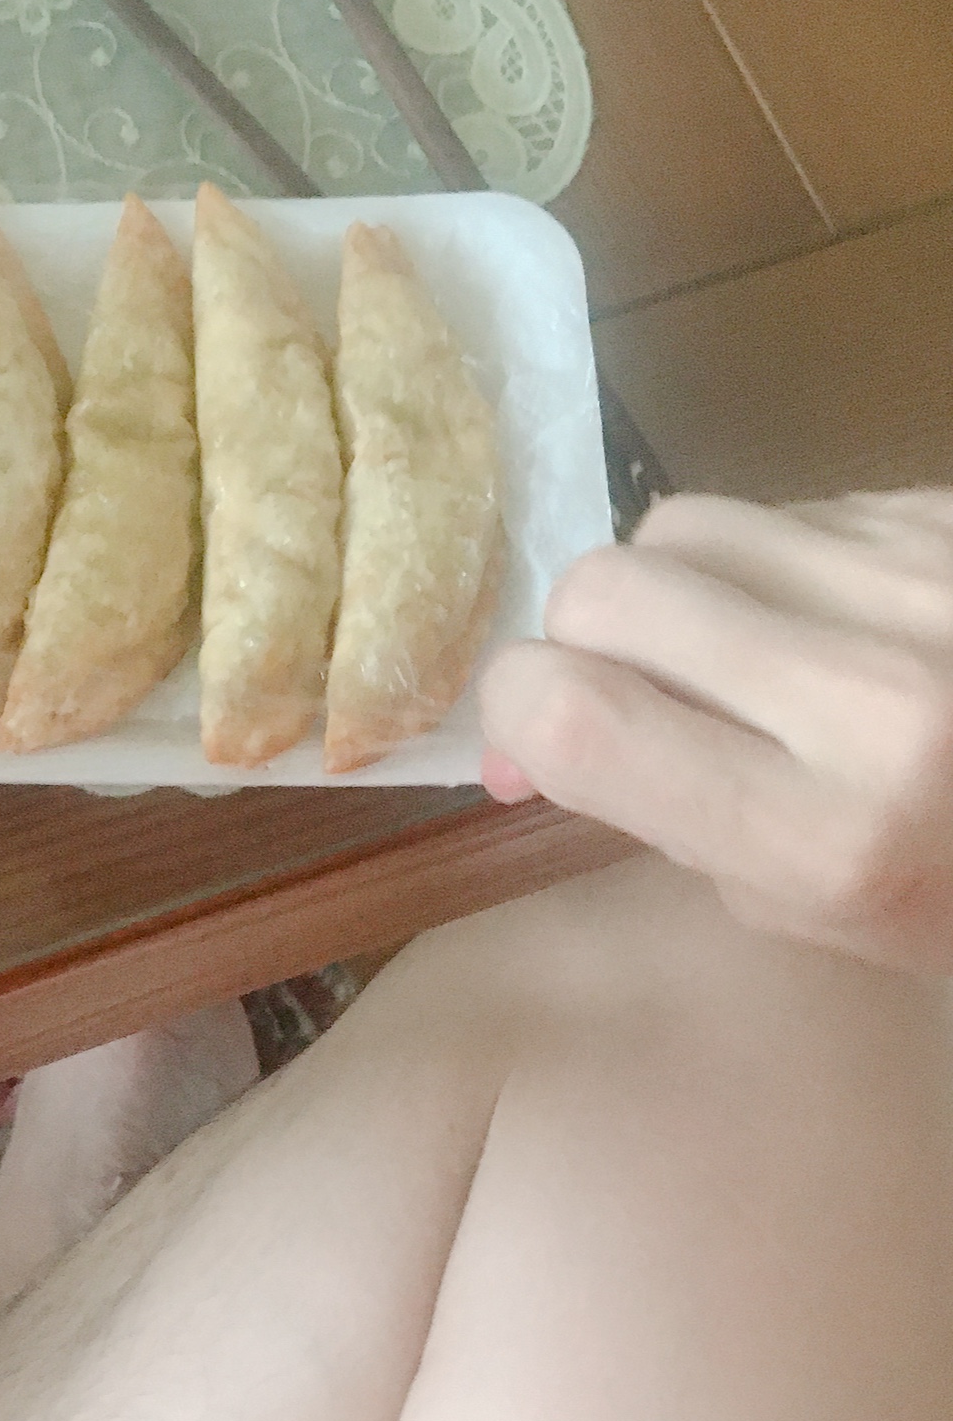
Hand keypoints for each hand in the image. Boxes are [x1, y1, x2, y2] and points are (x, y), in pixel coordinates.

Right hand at [480, 490, 952, 973]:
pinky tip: (831, 621)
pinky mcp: (948, 511)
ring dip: (671, 588)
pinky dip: (768, 564)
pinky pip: (784, 508)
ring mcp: (928, 582)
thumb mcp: (809, 912)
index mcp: (828, 833)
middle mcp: (876, 695)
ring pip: (679, 525)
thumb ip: (657, 812)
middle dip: (580, 638)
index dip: (511, 711)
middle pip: (604, 589)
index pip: (572, 714)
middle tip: (628, 690)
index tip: (534, 739)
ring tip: (734, 648)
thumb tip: (518, 737)